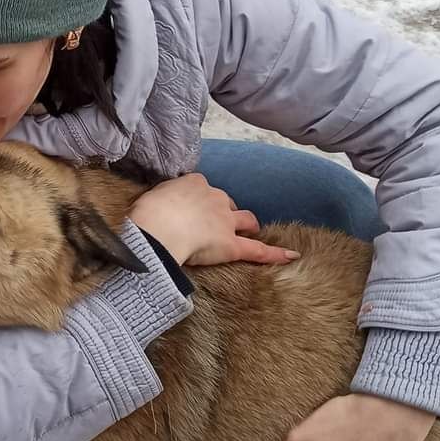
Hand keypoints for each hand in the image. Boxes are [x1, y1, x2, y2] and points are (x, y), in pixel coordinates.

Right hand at [127, 173, 299, 266]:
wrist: (157, 228)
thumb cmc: (146, 214)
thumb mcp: (149, 198)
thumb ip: (159, 201)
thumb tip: (153, 209)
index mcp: (193, 183)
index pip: (201, 188)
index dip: (199, 200)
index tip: (192, 208)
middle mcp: (214, 197)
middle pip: (226, 202)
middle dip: (226, 210)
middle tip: (216, 223)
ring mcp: (225, 220)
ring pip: (245, 219)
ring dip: (248, 224)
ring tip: (250, 231)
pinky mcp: (232, 245)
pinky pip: (258, 249)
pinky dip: (276, 253)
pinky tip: (292, 256)